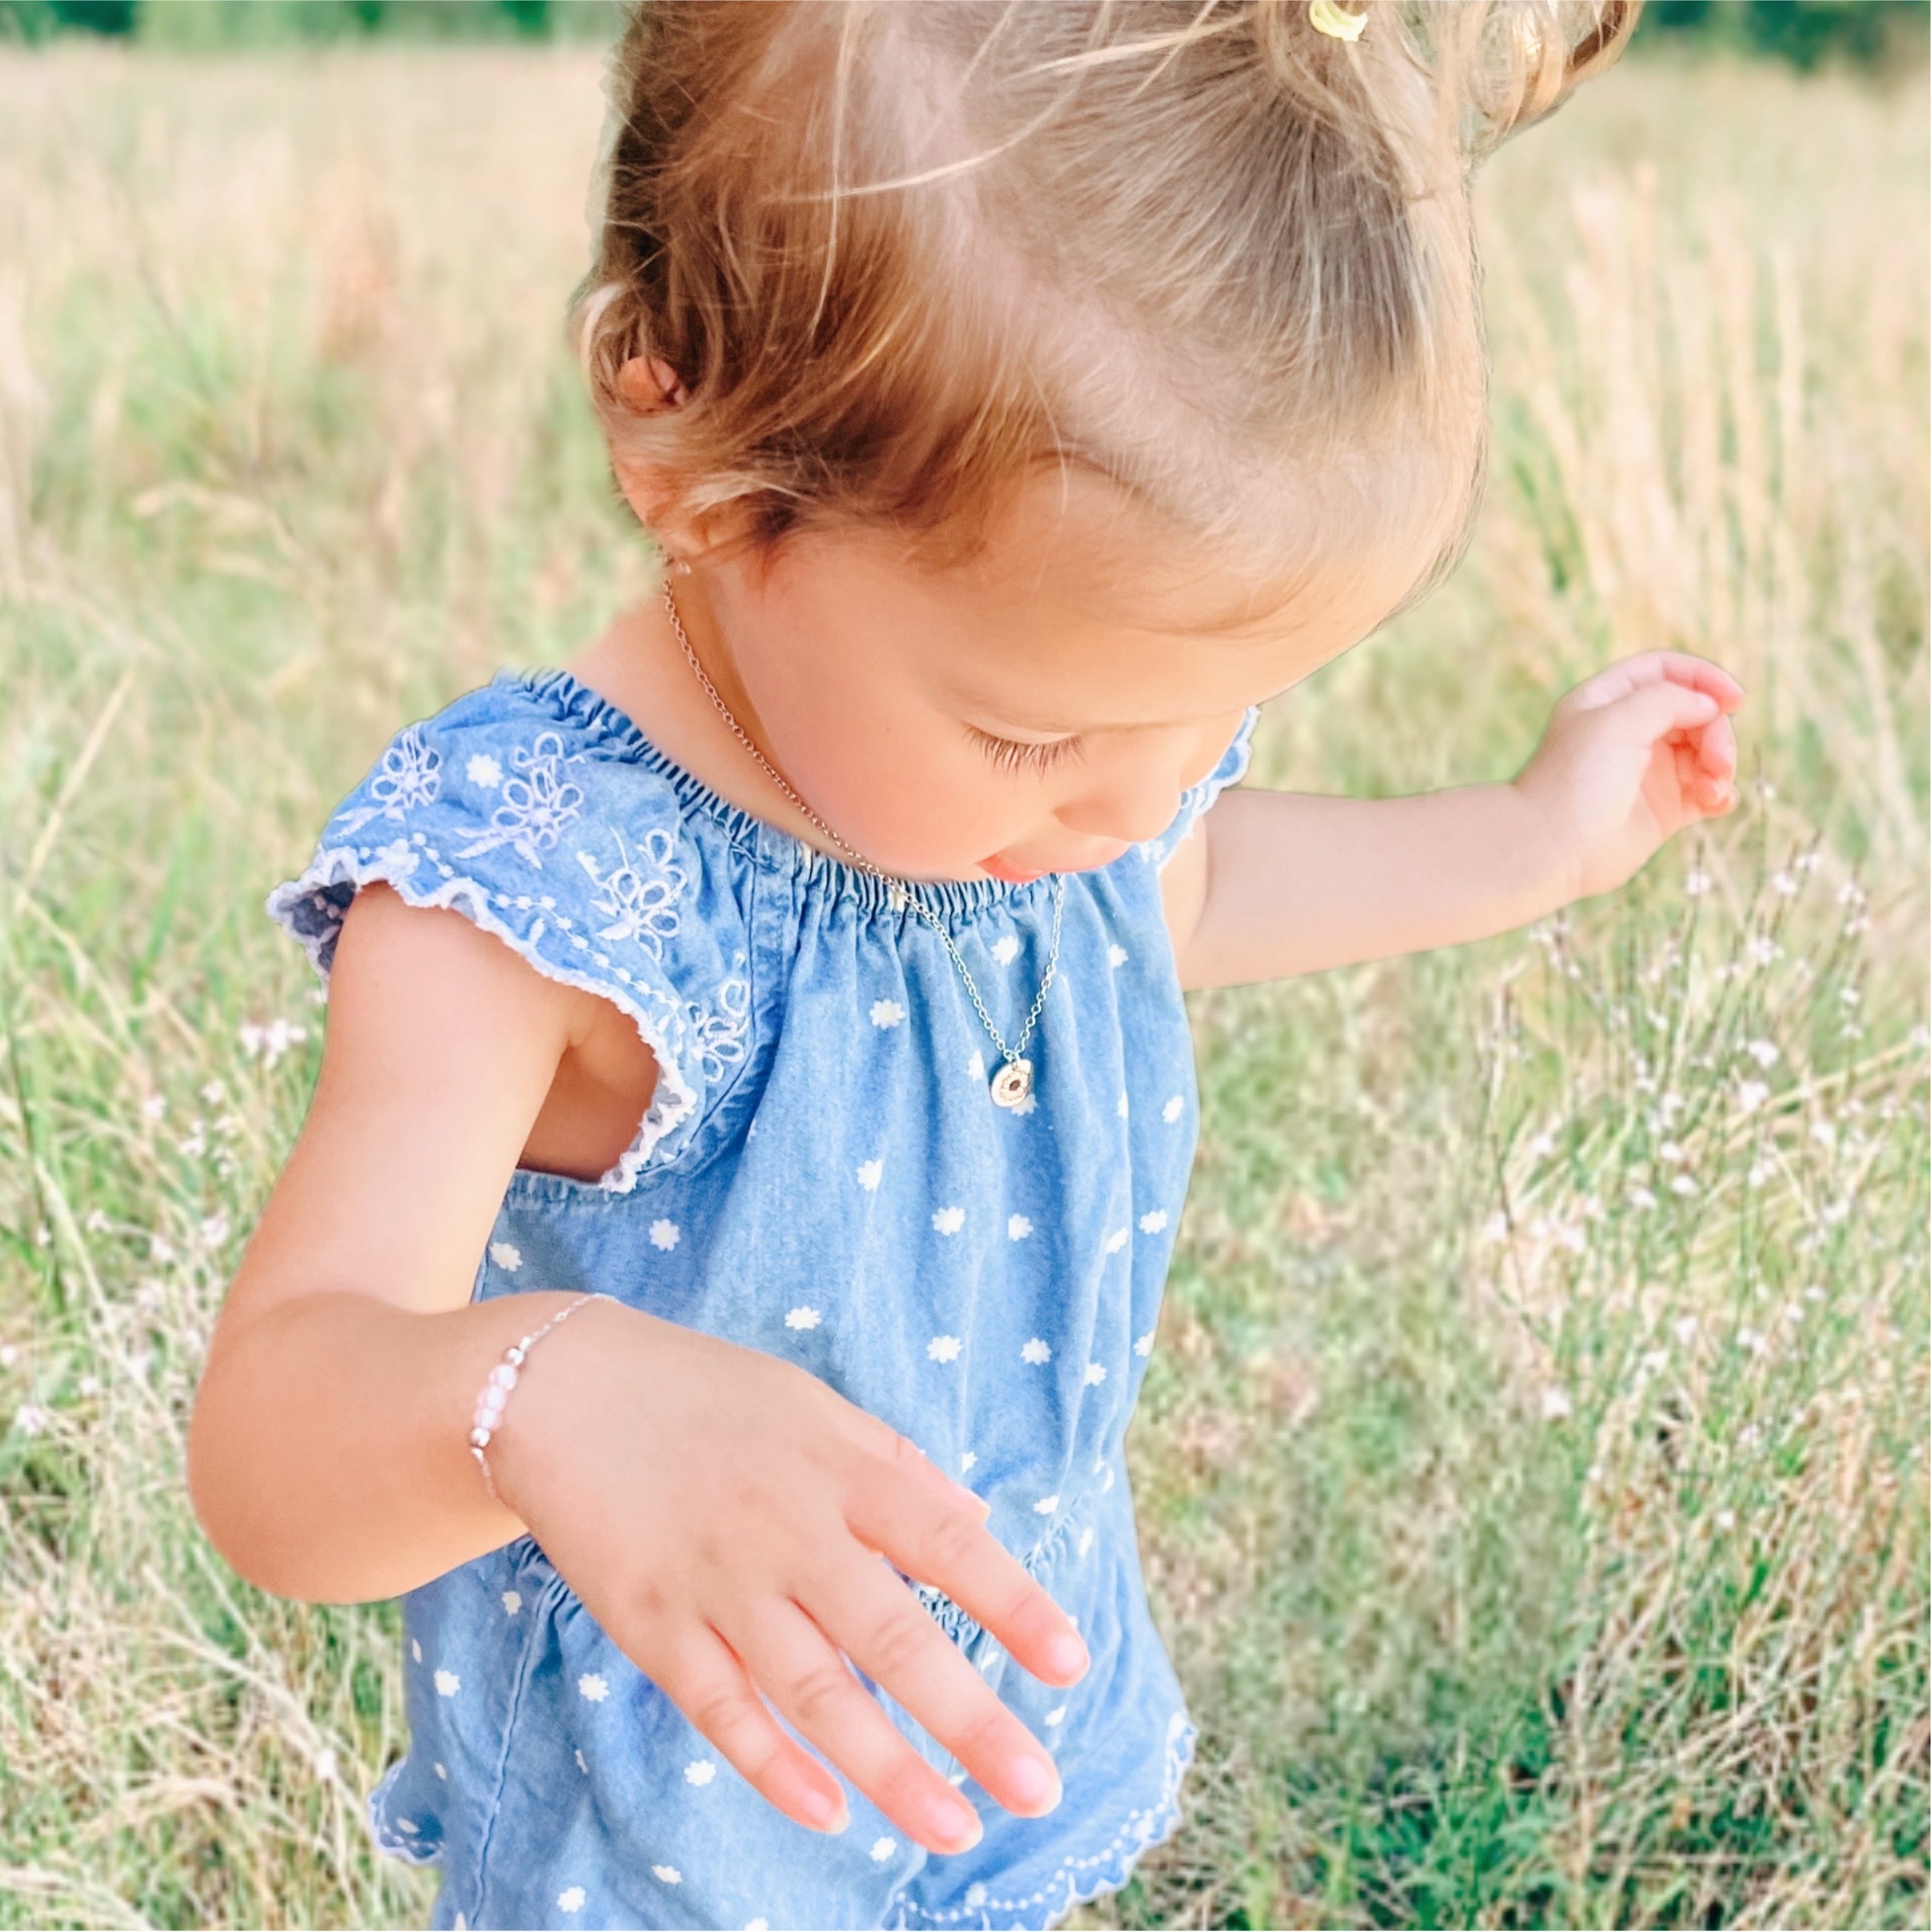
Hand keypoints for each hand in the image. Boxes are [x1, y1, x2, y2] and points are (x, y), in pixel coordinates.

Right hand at [488, 1298, 1087, 1855]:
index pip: (944, 1542)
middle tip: (1038, 1789)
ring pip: (813, 1691)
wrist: (563, 1389)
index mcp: (838, 1471)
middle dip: (968, 1718)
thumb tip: (979, 1525)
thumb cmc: (708, 1396)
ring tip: (955, 1829)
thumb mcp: (815, 1407)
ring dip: (889, 1769)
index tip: (1071, 1664)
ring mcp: (717, 1583)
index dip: (1012, 1603)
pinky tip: (829, 1811)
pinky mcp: (652, 1625)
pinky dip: (773, 1766)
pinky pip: (720, 1709)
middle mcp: (787, 1530)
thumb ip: (898, 1467)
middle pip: (890, 1635)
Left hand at [1512, 650, 1744, 902]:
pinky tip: (1716, 802)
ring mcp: (1648, 772)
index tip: (1733, 699)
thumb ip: (1667, 699)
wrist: (1551, 850)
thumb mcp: (1616, 722)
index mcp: (1608, 702)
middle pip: (1694, 713)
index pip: (1664, 671)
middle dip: (1715, 732)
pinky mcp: (1663, 811)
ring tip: (1712, 788)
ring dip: (1721, 765)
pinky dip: (1720, 794)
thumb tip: (1709, 705)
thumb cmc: (1574, 782)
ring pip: (1705, 752)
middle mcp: (1629, 733)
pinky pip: (1707, 793)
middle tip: (1719, 761)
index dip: (1702, 678)